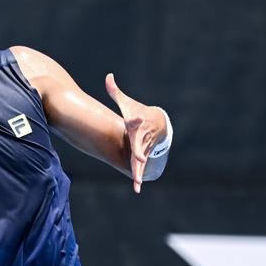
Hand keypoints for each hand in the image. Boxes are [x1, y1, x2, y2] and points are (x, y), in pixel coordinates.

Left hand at [105, 73, 165, 193]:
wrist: (158, 123)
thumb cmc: (137, 113)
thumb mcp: (127, 103)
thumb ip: (115, 91)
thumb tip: (108, 76)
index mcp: (136, 124)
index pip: (136, 121)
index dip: (136, 119)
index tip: (137, 118)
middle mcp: (141, 138)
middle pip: (140, 146)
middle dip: (139, 152)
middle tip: (139, 158)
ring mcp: (143, 148)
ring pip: (141, 160)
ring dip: (139, 170)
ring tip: (137, 181)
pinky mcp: (142, 156)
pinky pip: (139, 168)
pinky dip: (138, 176)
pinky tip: (136, 188)